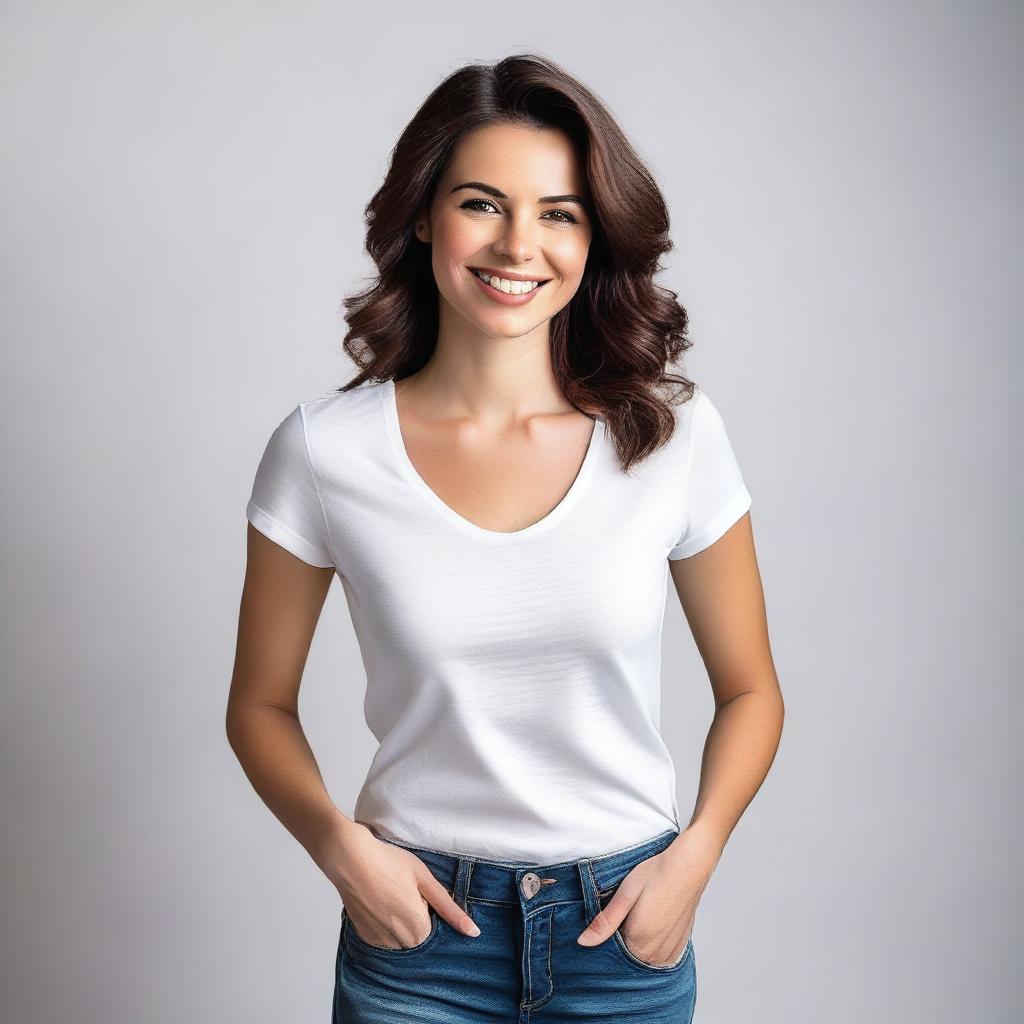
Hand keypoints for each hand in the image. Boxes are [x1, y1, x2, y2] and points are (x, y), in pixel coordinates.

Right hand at [323, 821, 481, 947]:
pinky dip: (384, 924)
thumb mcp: (424, 879)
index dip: (428, 908)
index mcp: (417, 928)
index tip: (417, 891)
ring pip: (399, 939)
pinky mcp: (363, 935)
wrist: (349, 858)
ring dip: (400, 923)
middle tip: (403, 890)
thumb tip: (473, 932)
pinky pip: (382, 938)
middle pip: (418, 937)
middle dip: (416, 918)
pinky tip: (378, 901)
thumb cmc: (389, 862)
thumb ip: (449, 908)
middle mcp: (398, 941)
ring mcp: (378, 940)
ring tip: (390, 894)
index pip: (434, 929)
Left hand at [576, 829, 720, 965]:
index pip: (612, 952)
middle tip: (628, 911)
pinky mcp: (680, 946)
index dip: (608, 934)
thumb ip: (605, 922)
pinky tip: (653, 920)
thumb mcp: (625, 894)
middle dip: (622, 939)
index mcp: (639, 942)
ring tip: (641, 913)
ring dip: (638, 941)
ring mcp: (670, 951)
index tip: (612, 916)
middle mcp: (656, 954)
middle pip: (628, 956)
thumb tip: (583, 942)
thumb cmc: (656, 874)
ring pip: (643, 956)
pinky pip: (658, 954)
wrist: (688, 865)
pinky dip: (652, 942)